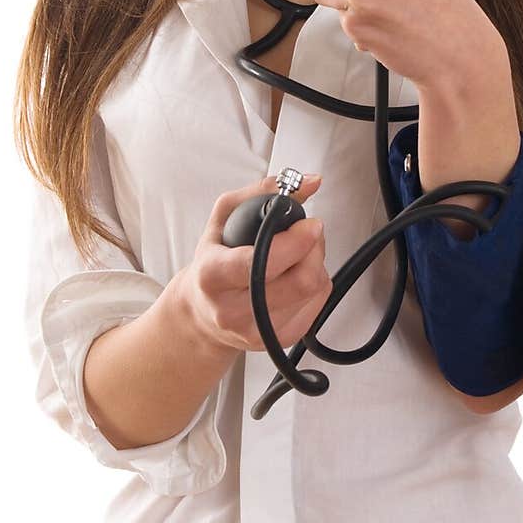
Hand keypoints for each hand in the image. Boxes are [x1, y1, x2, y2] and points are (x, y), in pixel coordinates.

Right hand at [181, 171, 333, 352]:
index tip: (310, 224)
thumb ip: (264, 191)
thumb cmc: (214, 260)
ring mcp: (257, 330)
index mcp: (212, 275)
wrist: (203, 313)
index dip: (294, 243)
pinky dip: (317, 283)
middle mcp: (232, 310)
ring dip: (317, 262)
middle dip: (314, 248)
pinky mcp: (279, 340)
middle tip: (308, 232)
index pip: (259, 263)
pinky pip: (319, 305)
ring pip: (314, 290)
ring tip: (298, 253)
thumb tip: (310, 182)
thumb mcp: (225, 216)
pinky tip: (297, 275)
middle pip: (300, 280)